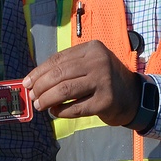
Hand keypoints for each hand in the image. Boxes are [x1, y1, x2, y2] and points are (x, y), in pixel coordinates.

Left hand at [23, 40, 141, 126]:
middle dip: (41, 87)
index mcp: (92, 48)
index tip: (27, 82)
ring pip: (65, 90)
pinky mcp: (106, 101)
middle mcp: (98, 61)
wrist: (133, 96)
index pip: (58, 59)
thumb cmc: (104, 79)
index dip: (39, 72)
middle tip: (32, 96)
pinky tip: (55, 112)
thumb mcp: (89, 64)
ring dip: (47, 99)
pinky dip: (61, 111)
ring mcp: (103, 81)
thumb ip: (67, 68)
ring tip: (40, 105)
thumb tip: (35, 81)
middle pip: (60, 74)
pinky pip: (76, 108)